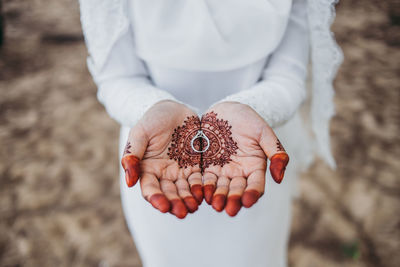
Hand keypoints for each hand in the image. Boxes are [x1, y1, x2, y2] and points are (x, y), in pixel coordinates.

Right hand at [121, 100, 202, 218]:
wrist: (173, 108)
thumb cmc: (153, 119)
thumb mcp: (140, 133)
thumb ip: (133, 154)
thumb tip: (130, 181)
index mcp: (147, 169)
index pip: (150, 188)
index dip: (156, 198)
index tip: (162, 207)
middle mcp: (163, 174)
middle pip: (169, 193)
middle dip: (175, 204)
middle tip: (183, 213)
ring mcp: (180, 171)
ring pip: (184, 190)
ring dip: (188, 200)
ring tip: (194, 207)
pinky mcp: (195, 166)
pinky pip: (198, 180)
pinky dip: (201, 188)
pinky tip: (206, 194)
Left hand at [200, 102, 288, 215]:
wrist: (226, 110)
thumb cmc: (248, 119)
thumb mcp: (264, 132)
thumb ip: (276, 152)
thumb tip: (279, 178)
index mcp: (255, 167)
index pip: (256, 185)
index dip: (252, 193)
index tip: (248, 201)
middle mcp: (239, 172)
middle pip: (237, 190)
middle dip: (233, 200)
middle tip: (229, 210)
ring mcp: (222, 170)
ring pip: (221, 188)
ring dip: (218, 197)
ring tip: (215, 204)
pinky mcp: (207, 166)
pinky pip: (205, 179)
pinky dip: (204, 187)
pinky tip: (202, 193)